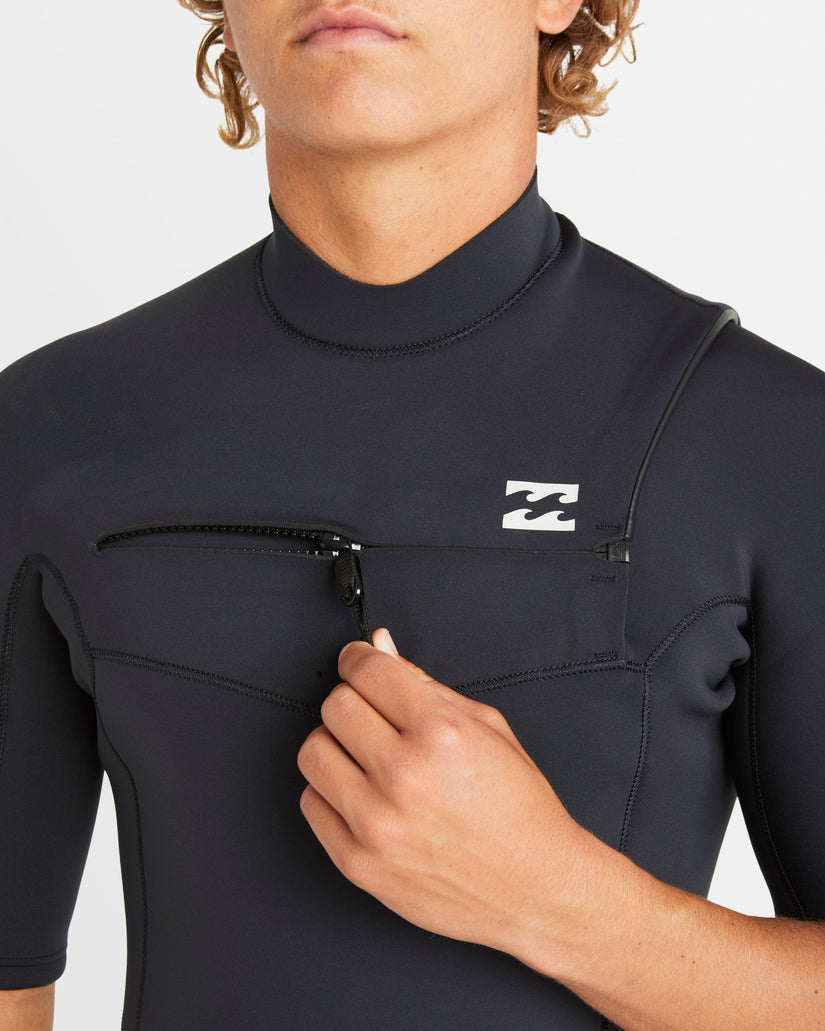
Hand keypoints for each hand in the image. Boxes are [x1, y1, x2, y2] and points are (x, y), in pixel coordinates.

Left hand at [296, 629, 589, 959]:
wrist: (537, 889)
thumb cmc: (520, 810)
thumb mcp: (488, 728)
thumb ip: (425, 684)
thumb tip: (379, 647)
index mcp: (441, 733)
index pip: (367, 671)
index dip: (359, 658)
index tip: (359, 662)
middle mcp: (404, 775)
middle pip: (335, 706)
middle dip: (353, 700)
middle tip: (374, 714)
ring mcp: (376, 823)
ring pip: (313, 752)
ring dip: (336, 745)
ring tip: (367, 756)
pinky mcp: (358, 863)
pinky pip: (311, 803)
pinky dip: (331, 792)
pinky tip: (363, 794)